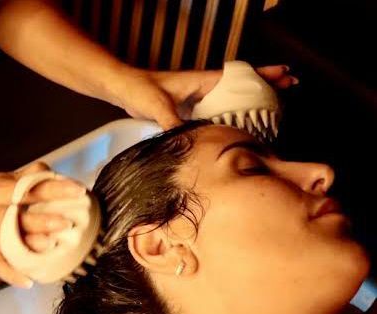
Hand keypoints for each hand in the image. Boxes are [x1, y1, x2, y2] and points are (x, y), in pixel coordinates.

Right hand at [0, 162, 85, 287]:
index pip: (29, 189)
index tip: (78, 191)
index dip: (54, 190)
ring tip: (52, 245)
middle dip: (44, 221)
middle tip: (67, 223)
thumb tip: (58, 175)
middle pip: (20, 218)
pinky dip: (13, 275)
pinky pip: (0, 266)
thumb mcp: (8, 177)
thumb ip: (32, 174)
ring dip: (32, 245)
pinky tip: (29, 281)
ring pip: (11, 243)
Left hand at [110, 64, 297, 128]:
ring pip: (230, 100)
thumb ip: (173, 123)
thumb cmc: (139, 90)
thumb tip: (188, 140)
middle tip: (291, 87)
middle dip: (266, 84)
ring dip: (250, 102)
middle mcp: (203, 89)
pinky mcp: (187, 111)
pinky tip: (238, 127)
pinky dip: (230, 116)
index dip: (262, 74)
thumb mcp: (157, 106)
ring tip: (272, 108)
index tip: (285, 74)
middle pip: (241, 86)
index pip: (239, 76)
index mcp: (202, 82)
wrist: (122, 89)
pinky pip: (215, 113)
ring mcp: (196, 99)